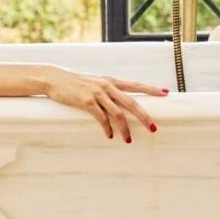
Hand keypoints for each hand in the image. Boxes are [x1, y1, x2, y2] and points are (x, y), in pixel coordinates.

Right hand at [42, 68, 167, 141]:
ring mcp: (97, 93)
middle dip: (144, 116)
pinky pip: (102, 118)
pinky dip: (107, 129)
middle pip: (132, 102)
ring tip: (128, 140)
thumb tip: (118, 104)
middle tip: (154, 129)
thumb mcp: (93, 82)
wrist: (53, 78)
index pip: (136, 84)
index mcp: (110, 80)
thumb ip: (106, 91)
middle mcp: (106, 85)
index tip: (166, 93)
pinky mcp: (86, 101)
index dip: (151, 89)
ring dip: (125, 129)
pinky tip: (109, 136)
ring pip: (118, 113)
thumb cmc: (74, 83)